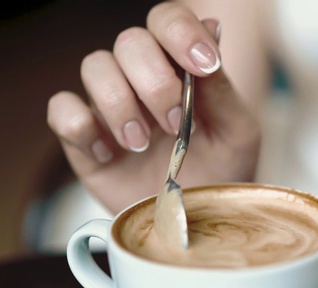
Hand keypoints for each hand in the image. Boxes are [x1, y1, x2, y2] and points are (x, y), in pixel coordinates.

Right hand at [47, 2, 259, 213]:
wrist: (199, 219)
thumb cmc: (223, 171)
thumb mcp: (237, 132)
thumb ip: (222, 86)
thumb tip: (212, 27)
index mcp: (182, 67)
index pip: (167, 20)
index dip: (180, 31)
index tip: (203, 65)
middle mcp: (142, 78)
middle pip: (130, 41)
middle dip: (155, 82)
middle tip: (175, 124)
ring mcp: (111, 104)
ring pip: (95, 66)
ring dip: (120, 104)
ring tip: (143, 146)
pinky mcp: (84, 136)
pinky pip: (61, 108)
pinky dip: (81, 126)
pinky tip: (109, 155)